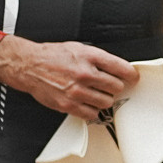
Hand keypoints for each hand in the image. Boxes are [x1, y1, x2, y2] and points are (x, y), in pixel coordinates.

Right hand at [0, 36, 137, 120]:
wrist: (30, 66)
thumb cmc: (54, 56)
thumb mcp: (81, 48)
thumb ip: (100, 59)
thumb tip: (120, 69)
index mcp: (90, 57)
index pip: (122, 69)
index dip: (131, 75)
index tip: (133, 78)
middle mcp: (85, 74)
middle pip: (117, 87)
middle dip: (115, 86)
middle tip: (109, 85)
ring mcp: (76, 91)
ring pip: (107, 102)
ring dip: (105, 99)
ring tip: (97, 93)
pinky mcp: (68, 105)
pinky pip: (91, 114)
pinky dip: (93, 110)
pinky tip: (88, 103)